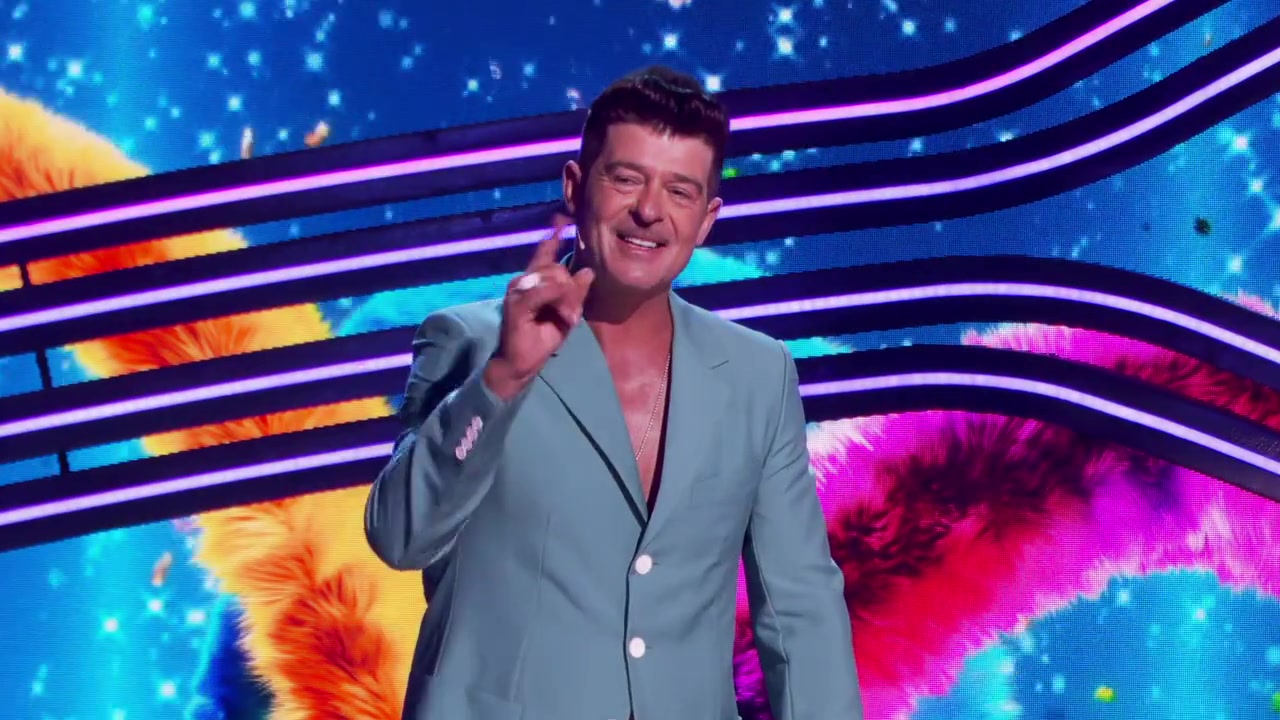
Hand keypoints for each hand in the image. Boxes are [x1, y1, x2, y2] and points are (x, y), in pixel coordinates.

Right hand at [484, 216, 594, 399]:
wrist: (519, 364)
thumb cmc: (541, 339)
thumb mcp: (566, 314)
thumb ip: (575, 293)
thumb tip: (588, 270)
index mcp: (534, 281)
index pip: (545, 253)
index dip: (553, 236)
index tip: (562, 219)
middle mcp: (524, 280)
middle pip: (557, 268)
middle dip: (572, 290)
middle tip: (571, 315)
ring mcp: (518, 290)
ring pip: (554, 278)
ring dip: (566, 299)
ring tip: (566, 319)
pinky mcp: (516, 302)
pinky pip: (543, 290)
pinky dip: (556, 300)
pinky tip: (562, 314)